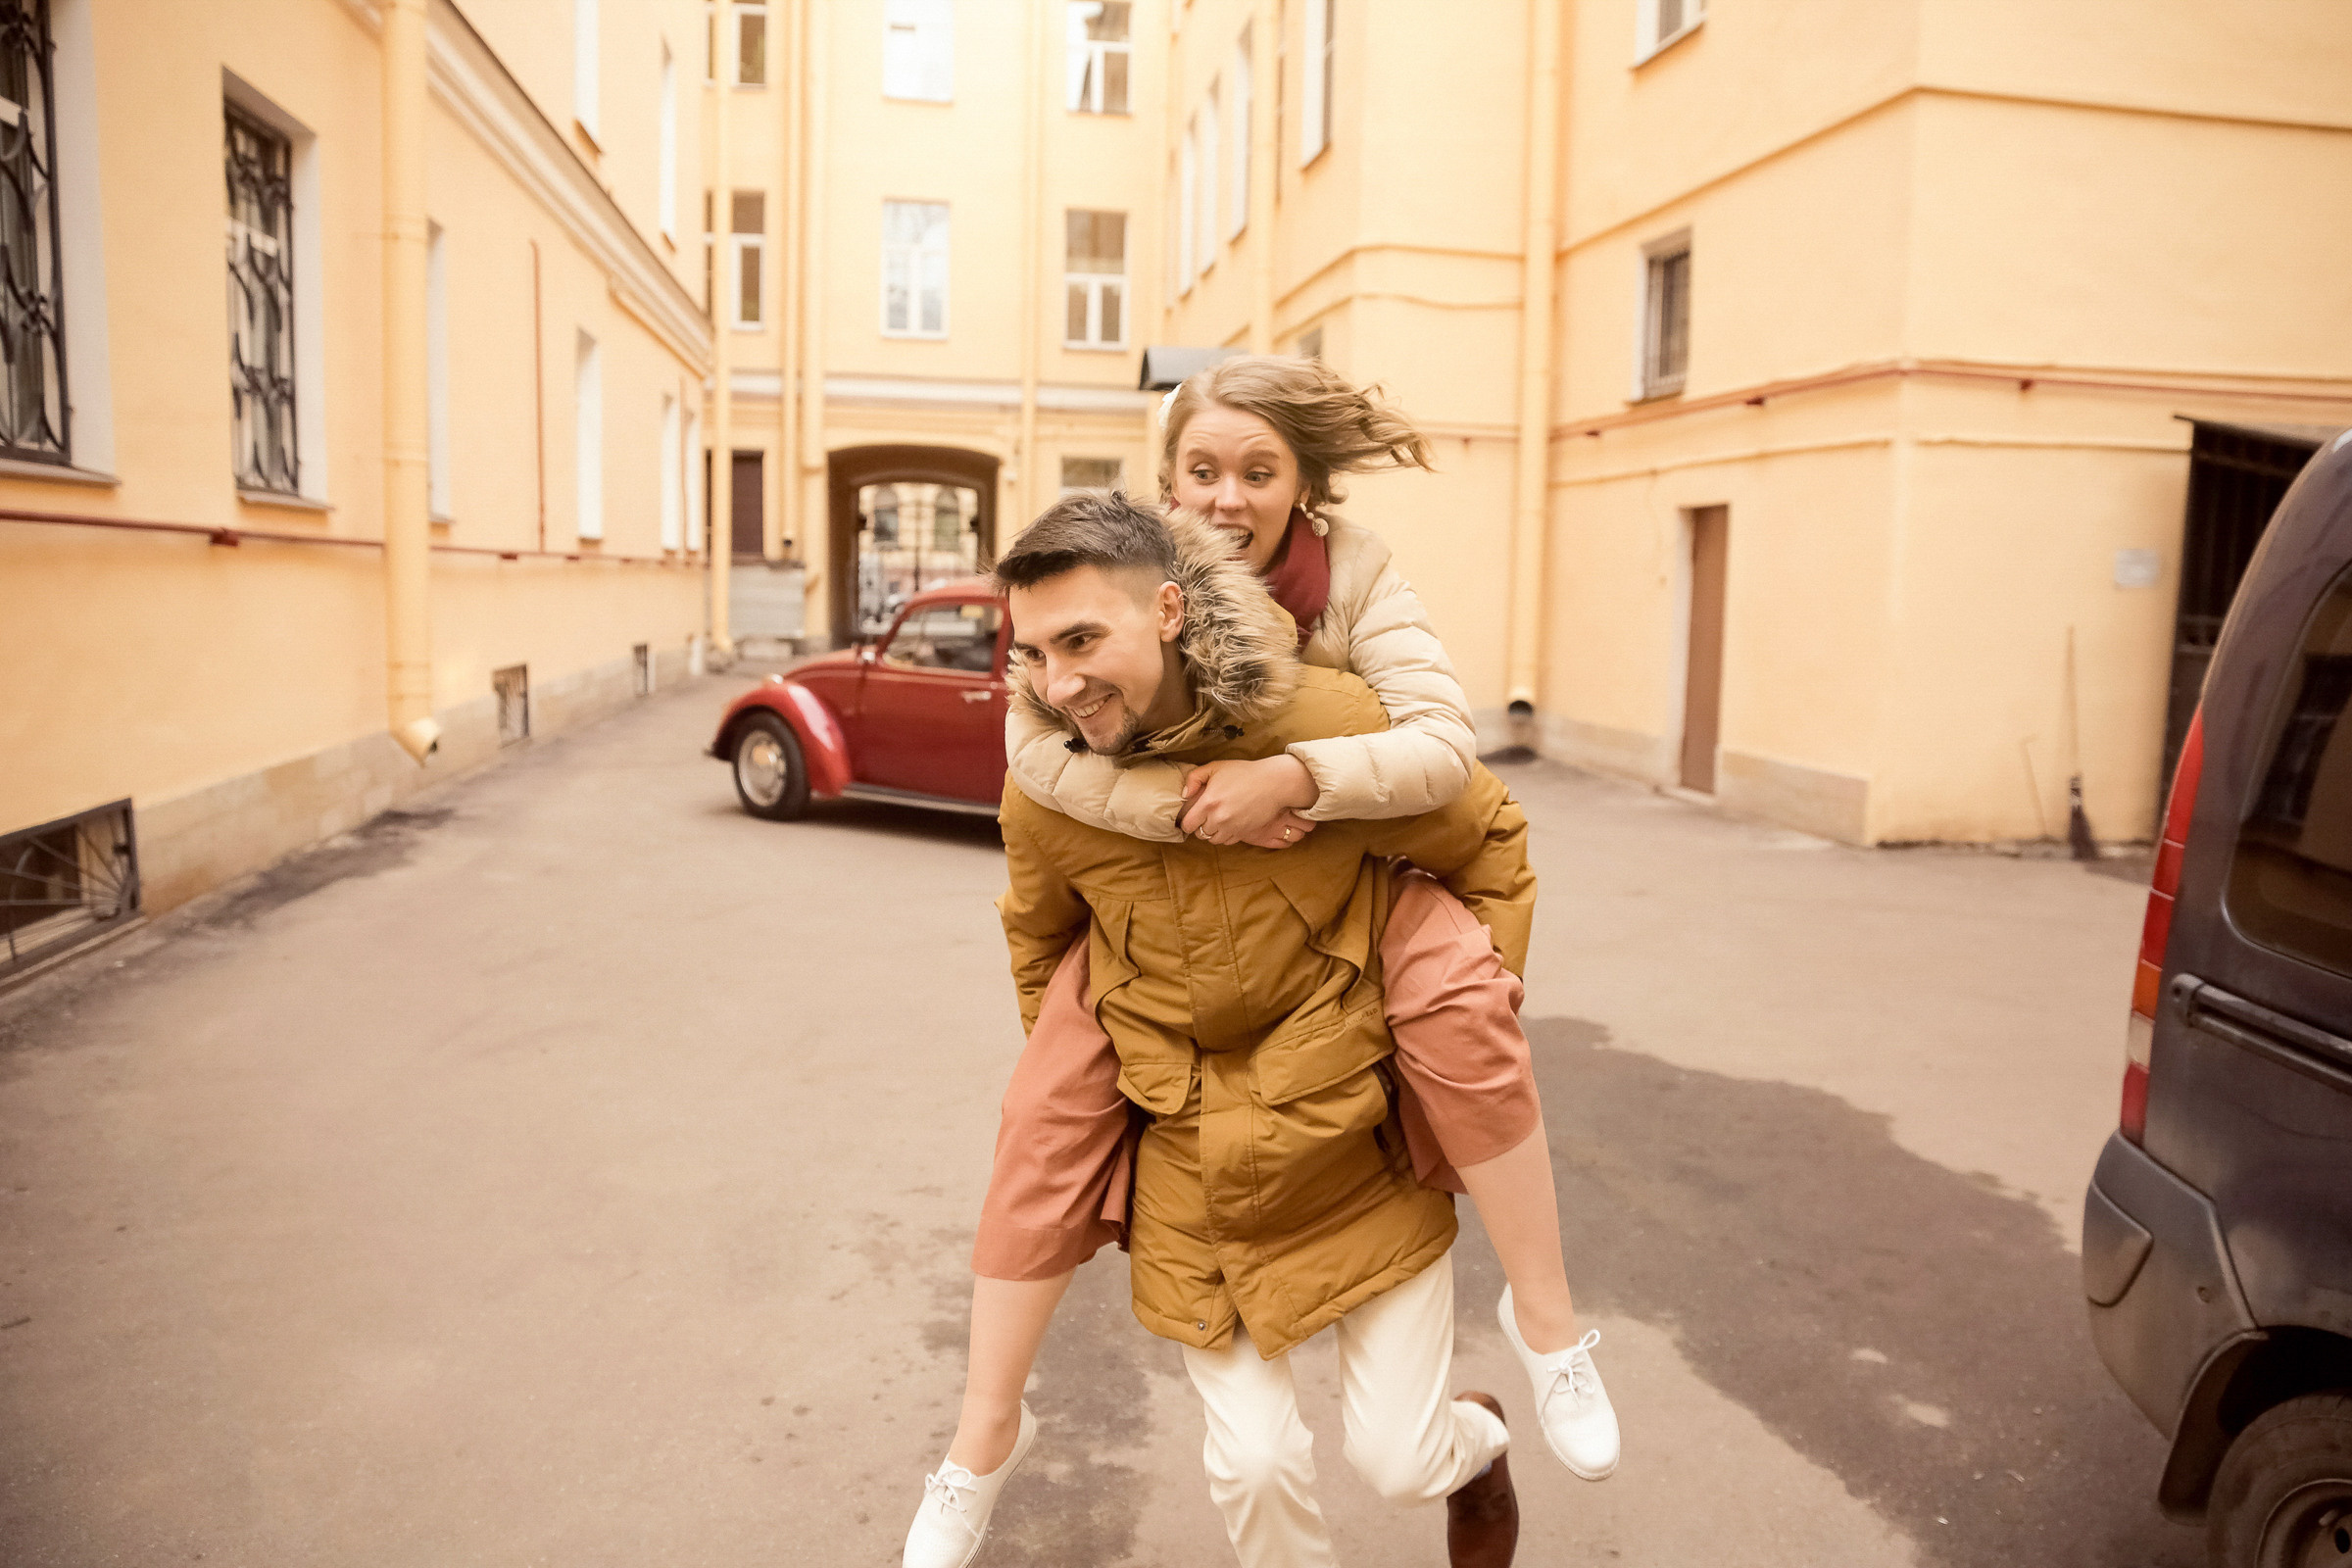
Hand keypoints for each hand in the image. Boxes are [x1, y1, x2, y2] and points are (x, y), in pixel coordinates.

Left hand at [1178, 756, 1318, 845]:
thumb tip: (1185, 795)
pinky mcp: (1243, 832)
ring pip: (1213, 840)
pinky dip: (1226, 835)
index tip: (1192, 816)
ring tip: (1218, 820)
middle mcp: (1218, 818)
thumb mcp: (1215, 767)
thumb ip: (1194, 778)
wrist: (1272, 783)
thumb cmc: (1244, 773)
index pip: (1187, 825)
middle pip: (1199, 834)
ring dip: (1213, 832)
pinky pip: (1228, 841)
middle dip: (1200, 826)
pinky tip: (1230, 823)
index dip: (1186, 821)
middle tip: (1206, 816)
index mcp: (1208, 802)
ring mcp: (1232, 828)